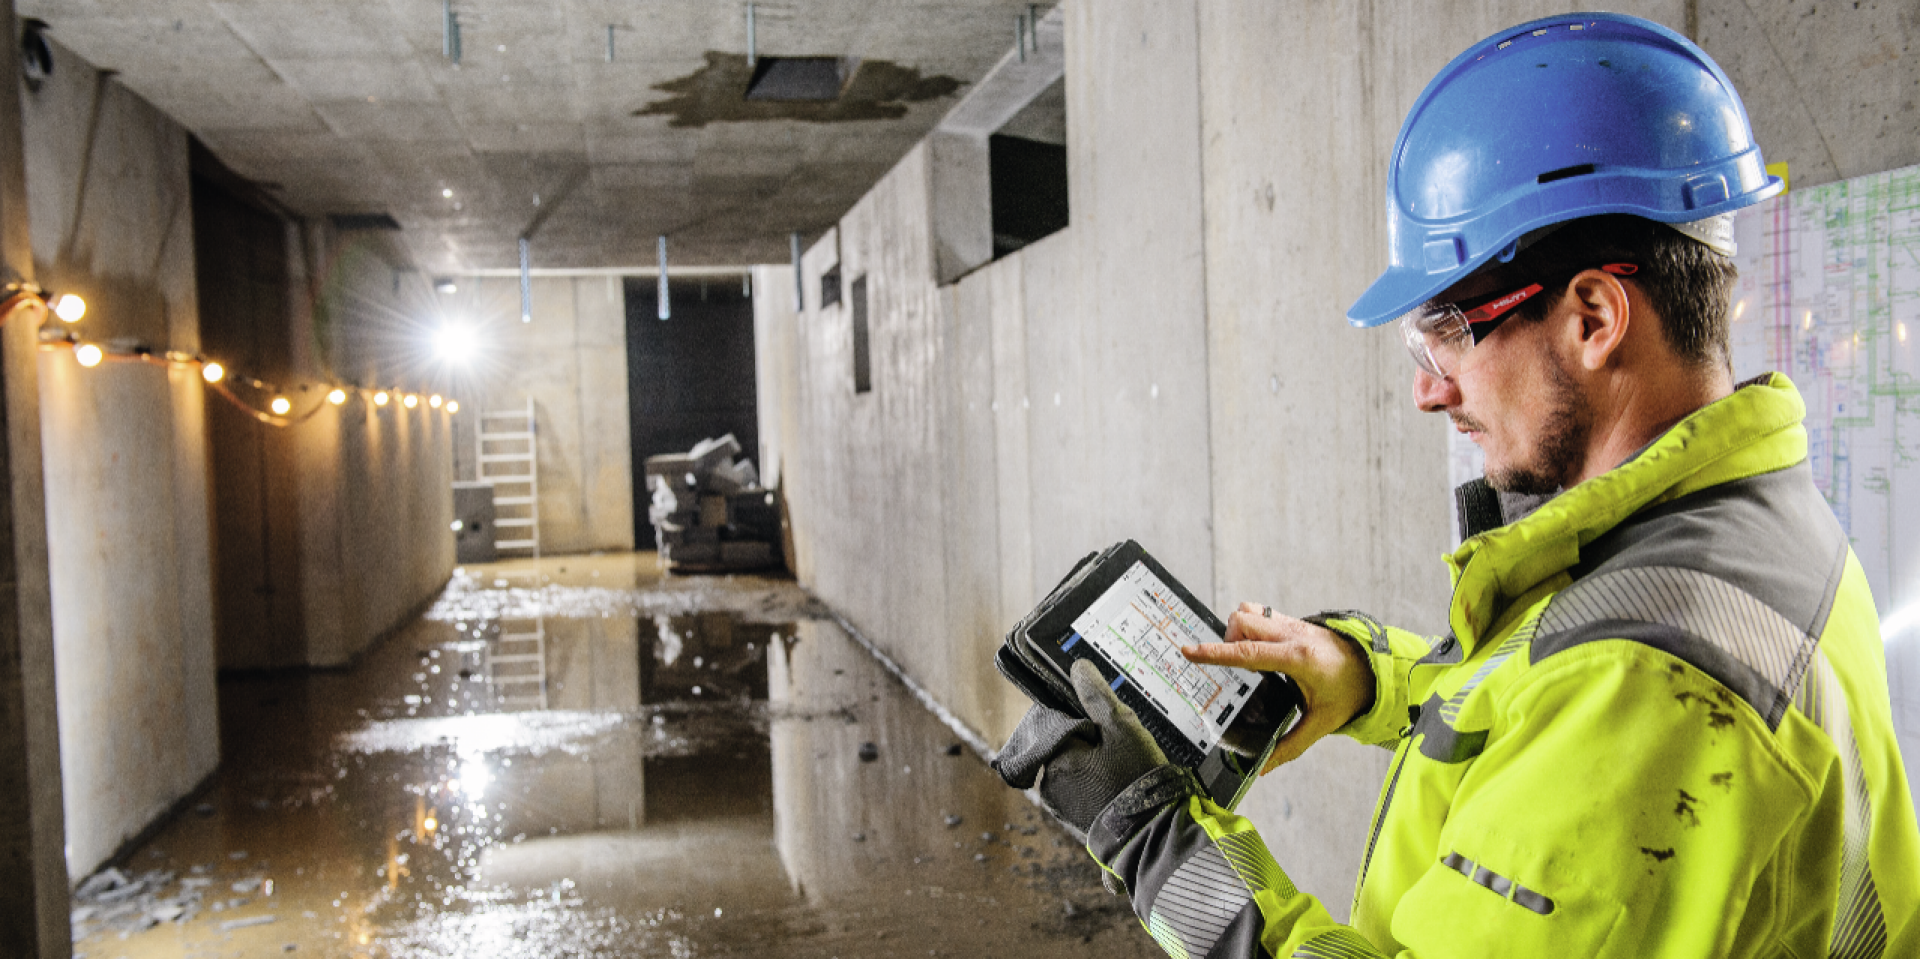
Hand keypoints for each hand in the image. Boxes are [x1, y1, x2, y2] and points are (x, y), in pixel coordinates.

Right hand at [1181, 604, 1374, 773]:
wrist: (1375, 668)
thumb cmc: (1351, 692)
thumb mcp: (1321, 723)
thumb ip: (1290, 745)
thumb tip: (1264, 767)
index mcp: (1297, 659)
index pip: (1247, 652)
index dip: (1215, 653)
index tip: (1190, 651)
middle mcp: (1293, 635)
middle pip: (1241, 623)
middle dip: (1228, 642)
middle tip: (1239, 669)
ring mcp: (1293, 624)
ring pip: (1248, 613)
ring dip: (1239, 632)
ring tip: (1250, 660)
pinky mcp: (1294, 621)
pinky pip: (1260, 614)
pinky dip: (1252, 629)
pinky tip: (1263, 651)